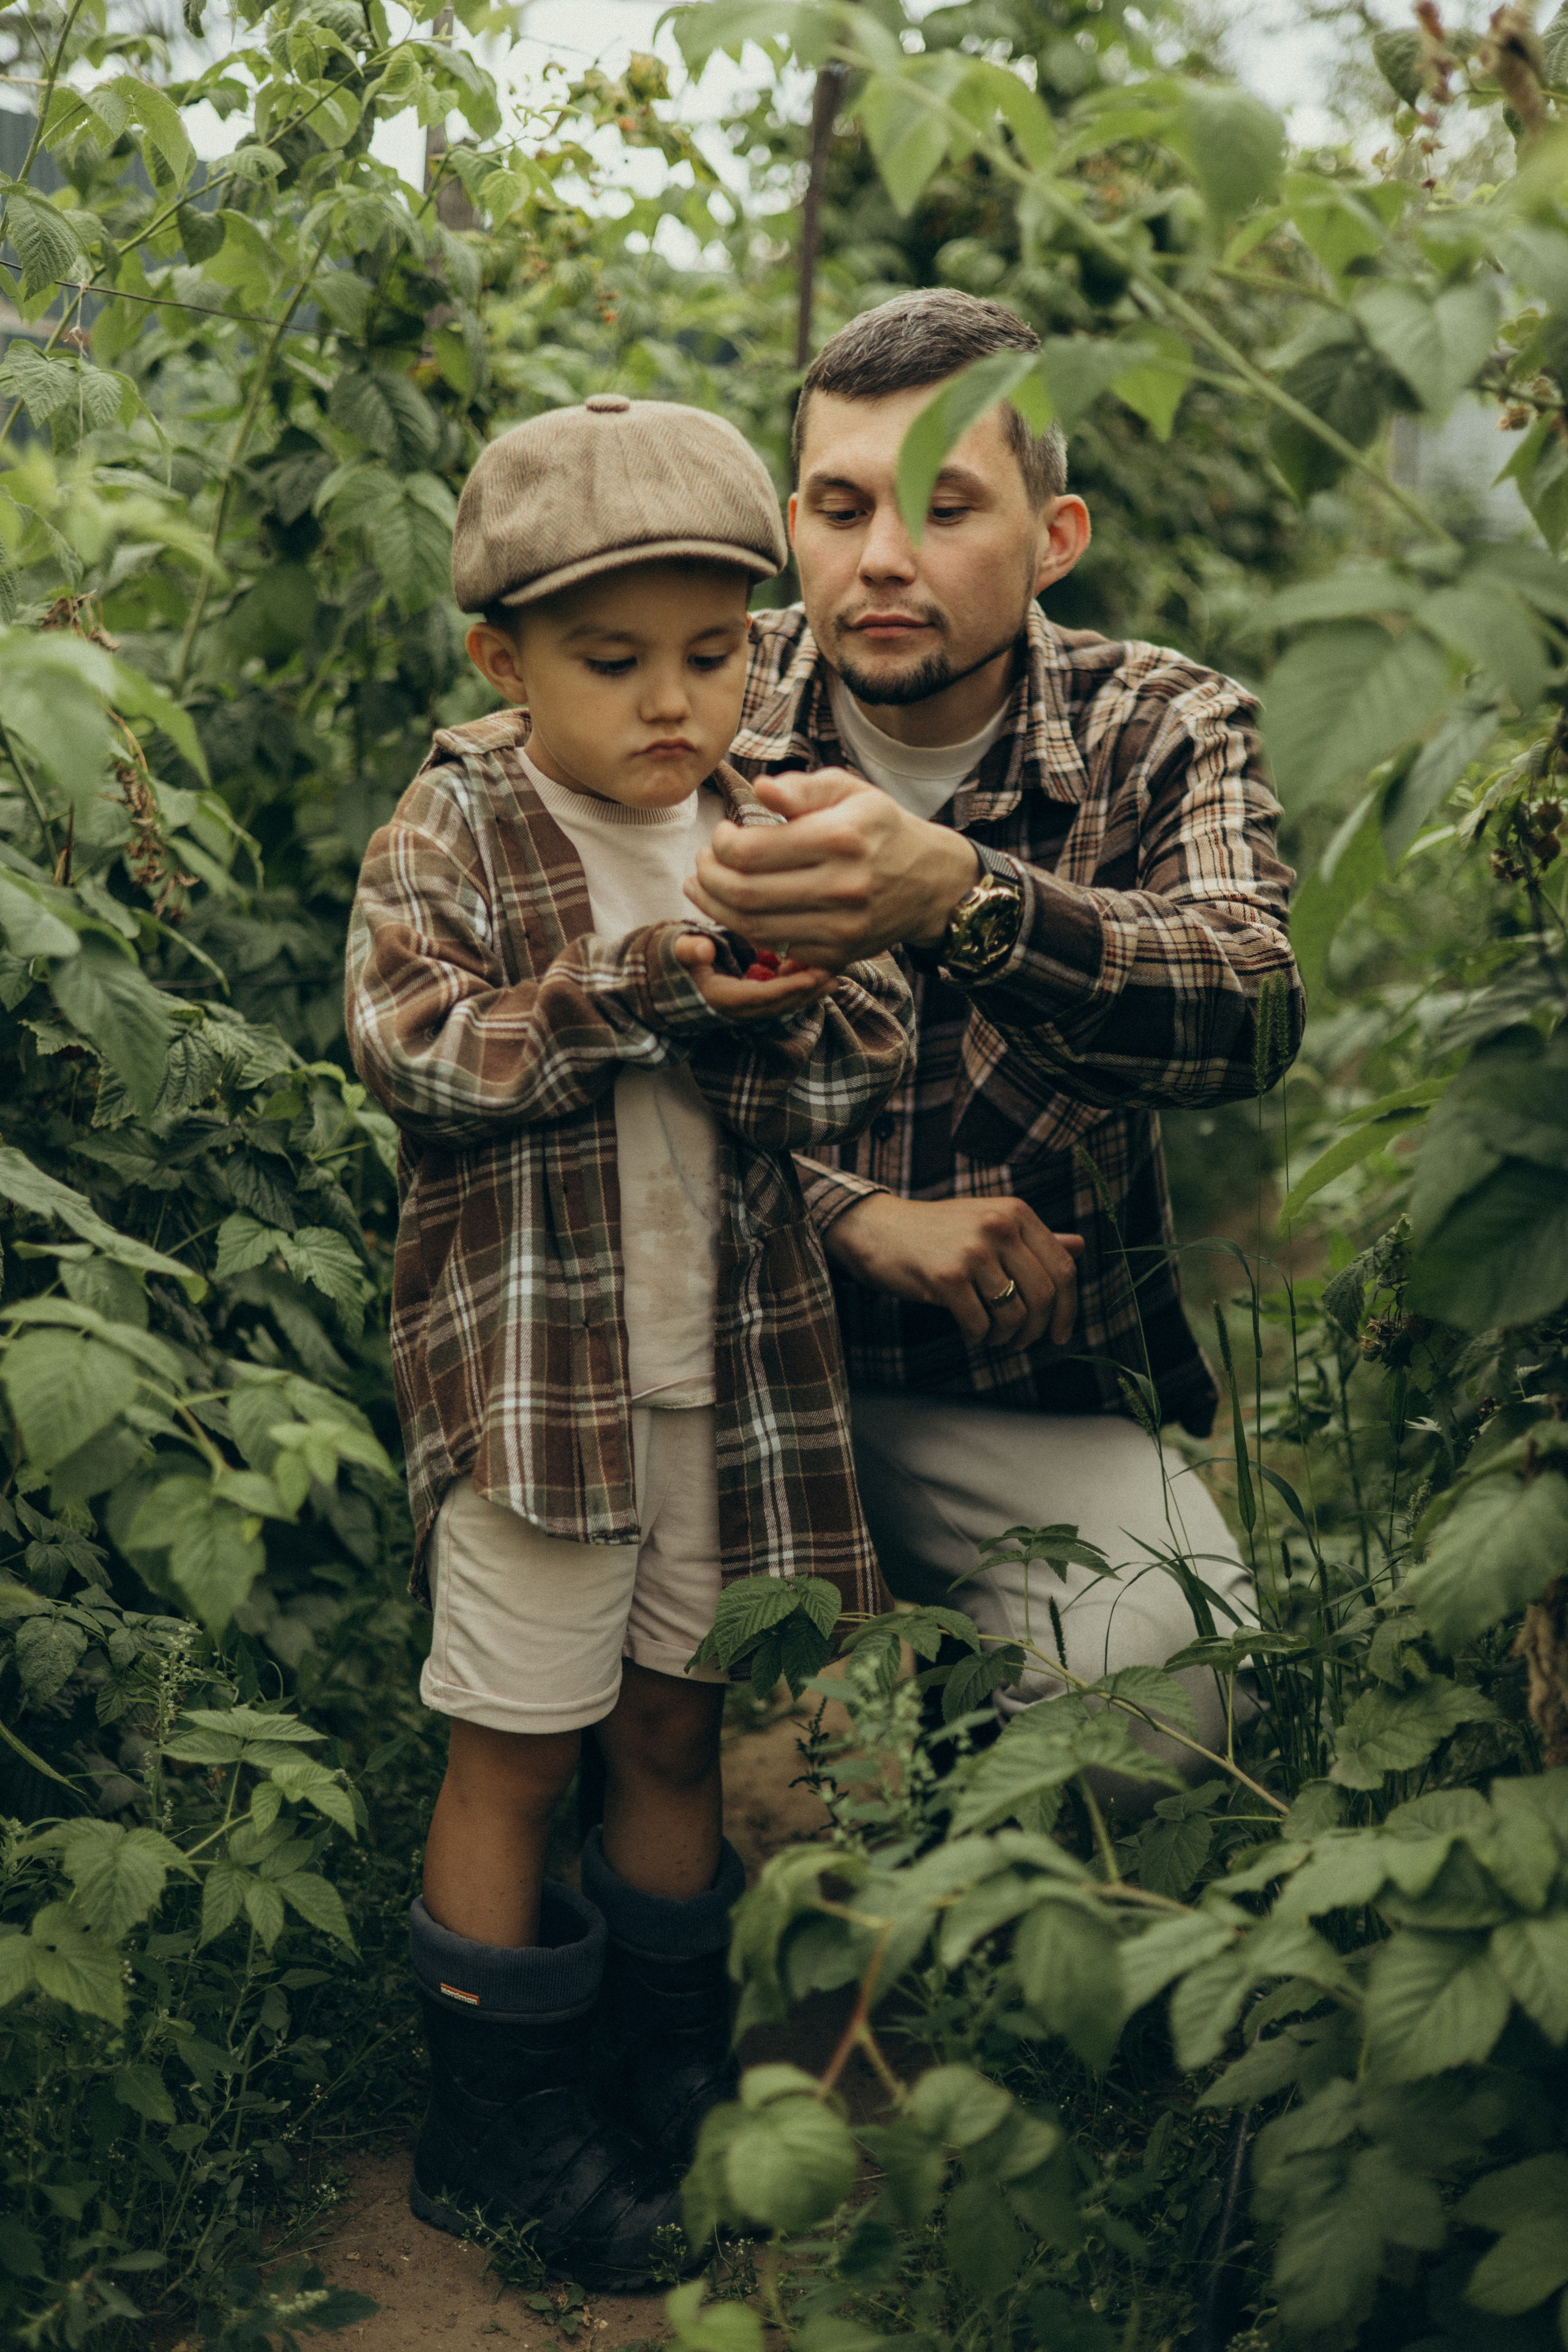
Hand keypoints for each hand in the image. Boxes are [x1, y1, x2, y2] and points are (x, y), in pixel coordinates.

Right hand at [673, 930, 834, 1022]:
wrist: (670, 980)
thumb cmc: (676, 960)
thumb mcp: (676, 952)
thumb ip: (687, 950)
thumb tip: (702, 948)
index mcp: (722, 998)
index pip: (762, 997)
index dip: (790, 988)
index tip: (815, 976)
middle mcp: (738, 1009)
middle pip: (780, 1004)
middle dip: (808, 992)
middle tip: (835, 974)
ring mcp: (746, 1007)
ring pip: (783, 1003)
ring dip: (809, 991)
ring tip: (834, 974)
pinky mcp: (753, 1000)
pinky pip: (780, 997)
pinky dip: (799, 987)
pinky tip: (818, 971)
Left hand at [684, 769, 980, 972]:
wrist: (931, 882)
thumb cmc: (879, 828)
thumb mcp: (848, 790)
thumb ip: (800, 788)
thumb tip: (760, 789)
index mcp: (839, 839)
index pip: (750, 851)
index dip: (720, 844)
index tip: (722, 833)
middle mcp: (841, 887)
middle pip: (744, 893)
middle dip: (708, 877)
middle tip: (702, 862)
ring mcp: (840, 927)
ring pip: (753, 926)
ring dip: (716, 907)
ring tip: (704, 885)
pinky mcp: (838, 954)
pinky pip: (775, 947)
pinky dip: (746, 928)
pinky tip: (736, 909)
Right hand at [824, 1192, 1084, 1350]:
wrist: (877, 1229)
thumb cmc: (937, 1231)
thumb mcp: (989, 1223)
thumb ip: (1034, 1238)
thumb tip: (1079, 1247)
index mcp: (1016, 1213)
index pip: (1063, 1269)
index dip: (1067, 1309)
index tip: (1060, 1333)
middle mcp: (999, 1227)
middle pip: (1044, 1296)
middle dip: (1037, 1330)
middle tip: (1021, 1343)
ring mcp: (973, 1251)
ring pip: (1014, 1315)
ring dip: (1005, 1337)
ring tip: (990, 1335)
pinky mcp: (947, 1276)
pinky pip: (980, 1325)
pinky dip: (978, 1337)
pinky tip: (968, 1330)